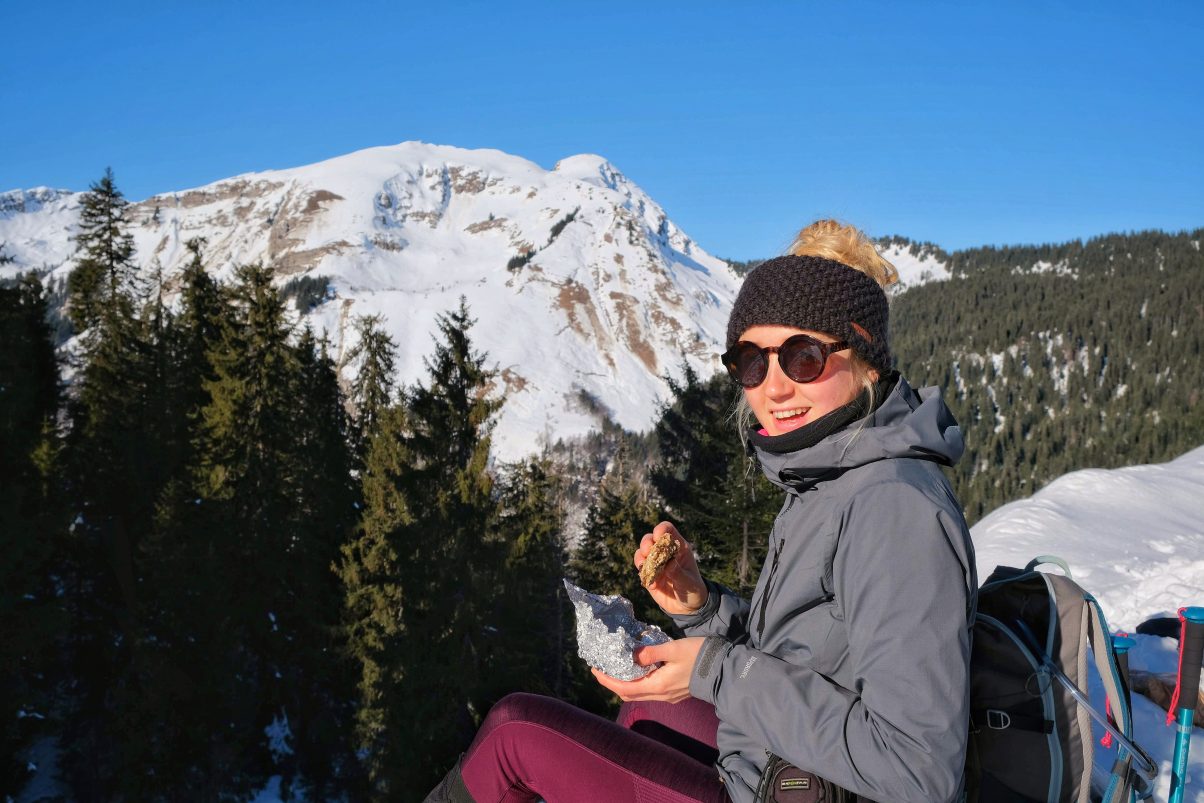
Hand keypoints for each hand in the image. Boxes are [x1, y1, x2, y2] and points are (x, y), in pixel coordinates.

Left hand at [592, 637, 706, 702]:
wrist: (723, 669)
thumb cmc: (699, 656)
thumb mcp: (673, 648)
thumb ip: (650, 652)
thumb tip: (631, 654)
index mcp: (658, 686)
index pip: (624, 688)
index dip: (607, 680)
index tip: (595, 669)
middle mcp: (661, 695)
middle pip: (629, 695)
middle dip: (612, 683)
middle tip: (601, 668)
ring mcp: (668, 697)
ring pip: (639, 694)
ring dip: (624, 684)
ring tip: (615, 668)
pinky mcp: (674, 693)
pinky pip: (649, 691)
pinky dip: (637, 683)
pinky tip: (637, 670)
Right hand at [634, 522, 707, 614]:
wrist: (687, 607)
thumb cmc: (693, 590)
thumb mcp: (689, 583)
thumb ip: (679, 573)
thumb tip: (669, 564)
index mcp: (678, 548)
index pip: (667, 530)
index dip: (661, 530)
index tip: (657, 537)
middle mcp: (665, 553)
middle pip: (650, 539)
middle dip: (646, 543)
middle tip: (648, 552)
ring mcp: (656, 563)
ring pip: (642, 553)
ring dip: (641, 558)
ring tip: (646, 567)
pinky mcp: (649, 575)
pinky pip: (641, 569)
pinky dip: (643, 575)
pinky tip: (653, 586)